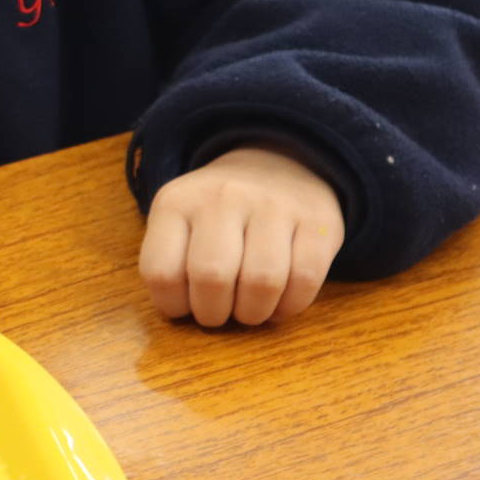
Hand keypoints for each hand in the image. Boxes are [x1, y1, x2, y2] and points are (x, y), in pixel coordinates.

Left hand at [140, 146, 342, 326]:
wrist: (278, 164)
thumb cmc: (218, 213)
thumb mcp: (178, 222)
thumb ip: (169, 263)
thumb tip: (180, 315)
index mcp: (176, 203)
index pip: (161, 272)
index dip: (172, 305)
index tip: (185, 306)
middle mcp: (223, 197)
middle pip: (211, 278)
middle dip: (213, 313)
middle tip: (219, 314)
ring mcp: (273, 205)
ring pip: (262, 282)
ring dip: (253, 313)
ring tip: (249, 309)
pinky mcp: (318, 221)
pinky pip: (305, 280)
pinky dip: (290, 306)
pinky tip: (279, 303)